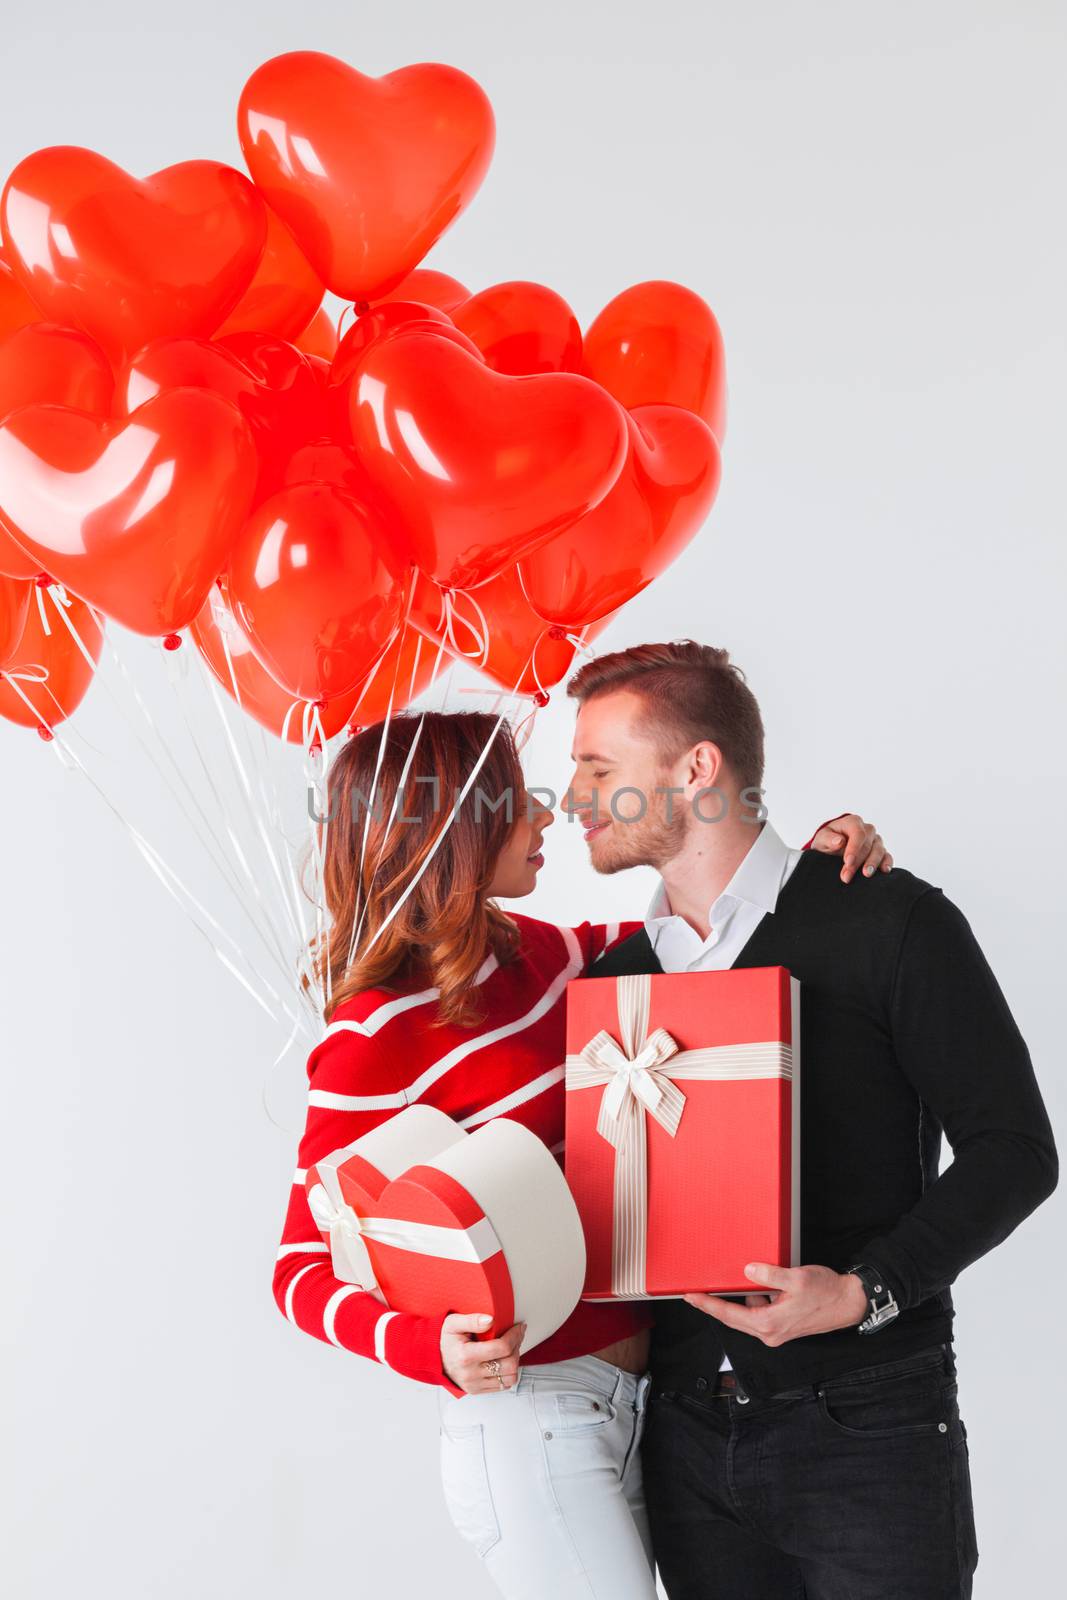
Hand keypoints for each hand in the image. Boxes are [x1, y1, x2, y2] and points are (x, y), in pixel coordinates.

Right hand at [442, 1312, 525, 1393]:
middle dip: (517, 1347)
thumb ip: (472, 1320)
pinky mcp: (477, 1390)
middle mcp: (470, 1374)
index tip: (519, 1327)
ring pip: (509, 1378)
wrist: (433, 1357)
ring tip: (510, 1349)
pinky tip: (502, 1361)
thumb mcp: (453, 1323)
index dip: (515, 1336)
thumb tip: (490, 1320)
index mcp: (466, 1356)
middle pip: (509, 1365)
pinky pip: (502, 1386)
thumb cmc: (445, 1339)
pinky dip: (507, 1373)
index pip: (501, 1348)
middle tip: (516, 1336)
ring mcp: (474, 1385)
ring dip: (515, 1362)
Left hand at [683, 1263, 868, 1345]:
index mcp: (769, 1323)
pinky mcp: (783, 1325)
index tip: (691, 1297)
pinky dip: (752, 1301)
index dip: (708, 1305)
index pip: (729, 1314)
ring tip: (725, 1284)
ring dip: (736, 1302)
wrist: (849, 1303)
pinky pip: (759, 1313)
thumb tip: (748, 1270)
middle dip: (714, 1305)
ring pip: (746, 1315)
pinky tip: (754, 1286)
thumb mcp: (796, 1278)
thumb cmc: (827, 1293)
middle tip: (694, 1293)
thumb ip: (769, 1275)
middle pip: (733, 1318)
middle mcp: (770, 1332)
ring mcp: (776, 1331)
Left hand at [810, 813, 892, 883]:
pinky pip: (887, 856)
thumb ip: (828, 839)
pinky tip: (884, 871)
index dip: (854, 848)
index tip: (847, 861)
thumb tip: (839, 841)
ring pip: (879, 850)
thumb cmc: (827, 840)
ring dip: (872, 864)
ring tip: (866, 874)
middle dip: (858, 862)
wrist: (832, 847)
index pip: (858, 834)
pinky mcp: (881, 851)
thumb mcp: (821, 839)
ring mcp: (876, 840)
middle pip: (868, 845)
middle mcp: (867, 830)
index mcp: (853, 822)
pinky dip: (887, 863)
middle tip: (847, 876)